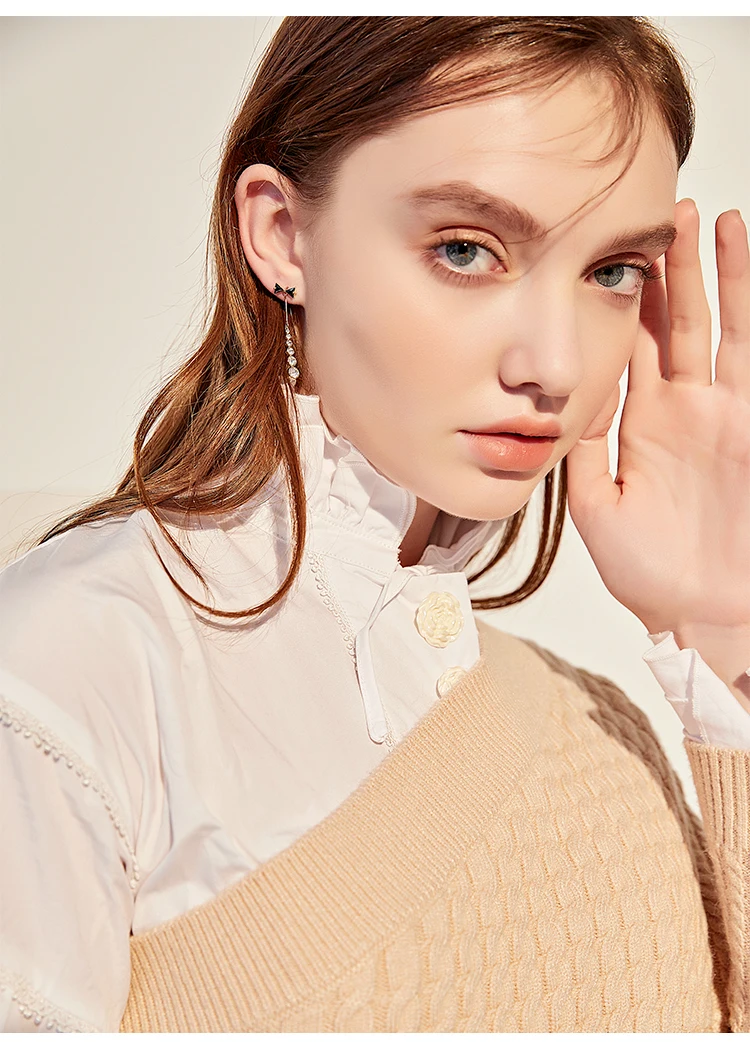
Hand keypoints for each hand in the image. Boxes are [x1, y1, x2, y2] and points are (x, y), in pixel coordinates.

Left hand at [565, 200, 749, 647]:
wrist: (705, 613)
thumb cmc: (653, 572)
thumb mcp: (597, 508)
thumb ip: (583, 453)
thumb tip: (560, 405)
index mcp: (640, 423)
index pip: (628, 348)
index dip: (620, 302)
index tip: (603, 254)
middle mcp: (681, 407)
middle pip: (673, 322)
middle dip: (669, 270)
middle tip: (660, 213)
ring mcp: (722, 410)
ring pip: (717, 326)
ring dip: (715, 274)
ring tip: (710, 220)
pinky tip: (746, 263)